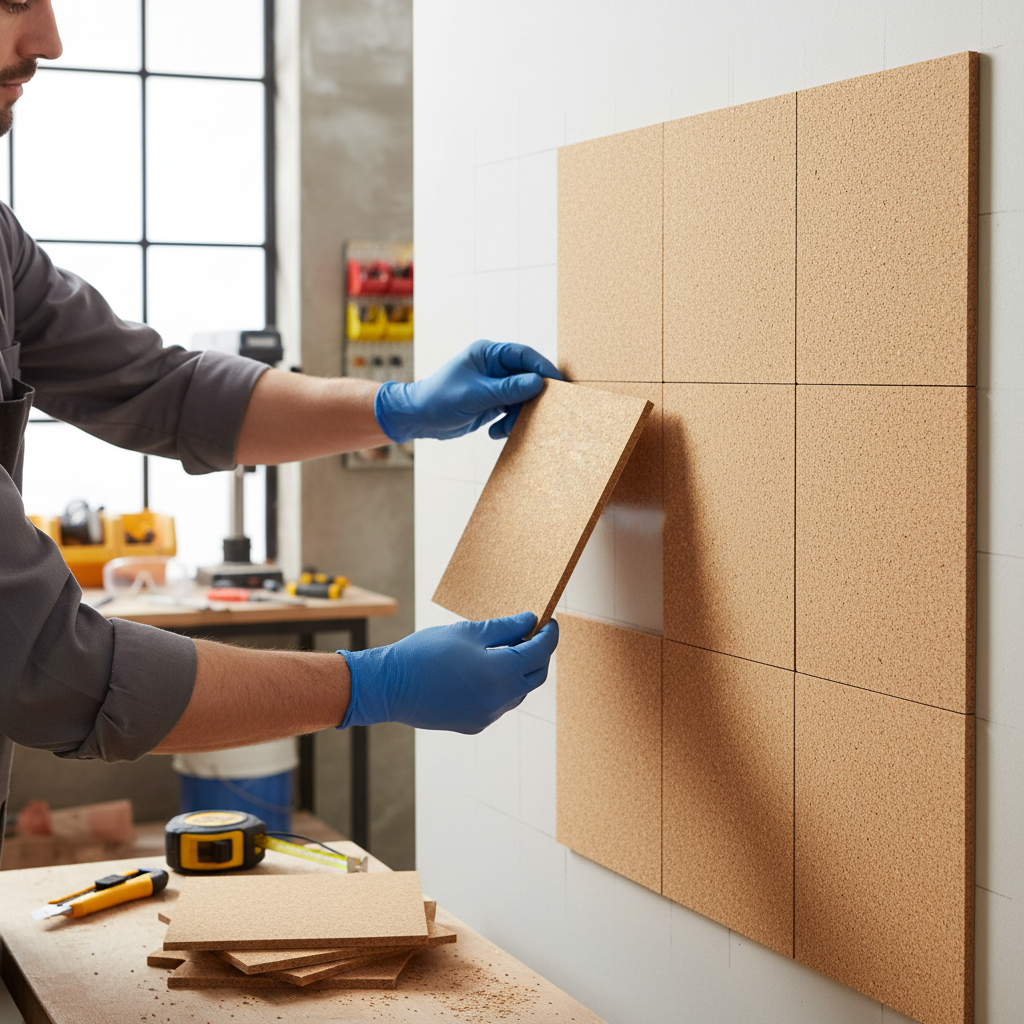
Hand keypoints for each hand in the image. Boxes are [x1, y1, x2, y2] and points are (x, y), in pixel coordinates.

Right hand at [338, 612, 558, 733]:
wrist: (390, 687)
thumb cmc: (426, 653)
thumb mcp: (468, 632)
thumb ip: (504, 627)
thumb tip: (529, 621)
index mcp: (501, 672)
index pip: (540, 652)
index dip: (549, 634)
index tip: (549, 621)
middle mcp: (500, 698)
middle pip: (536, 676)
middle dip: (540, 654)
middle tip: (532, 634)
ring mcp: (488, 715)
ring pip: (519, 692)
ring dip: (521, 671)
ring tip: (508, 649)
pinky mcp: (475, 723)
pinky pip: (500, 703)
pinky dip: (503, 686)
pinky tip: (489, 670)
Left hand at [374, 340, 561, 442]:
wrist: (418, 418)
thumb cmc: (440, 399)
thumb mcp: (476, 395)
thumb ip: (508, 389)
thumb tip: (538, 382)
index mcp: (488, 354)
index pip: (524, 356)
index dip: (543, 369)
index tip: (558, 384)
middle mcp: (494, 367)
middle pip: (527, 378)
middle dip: (530, 399)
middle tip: (537, 415)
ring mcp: (494, 385)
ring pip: (521, 398)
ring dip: (517, 416)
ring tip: (503, 430)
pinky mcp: (492, 402)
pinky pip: (511, 411)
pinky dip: (507, 424)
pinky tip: (494, 432)